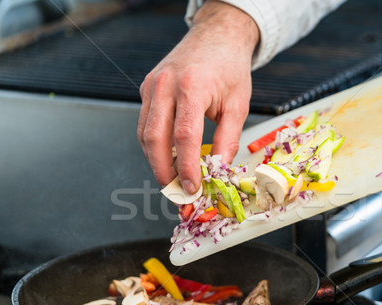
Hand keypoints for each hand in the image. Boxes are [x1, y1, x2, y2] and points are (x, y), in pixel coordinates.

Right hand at [137, 1, 258, 193]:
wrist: (216, 35)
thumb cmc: (230, 68)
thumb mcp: (238, 105)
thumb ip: (227, 139)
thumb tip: (218, 171)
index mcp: (191, 87)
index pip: (184, 137)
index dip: (186, 168)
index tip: (193, 189)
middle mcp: (165, 84)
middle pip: (154, 139)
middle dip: (164, 172)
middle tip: (177, 192)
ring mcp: (152, 85)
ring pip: (144, 134)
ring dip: (155, 162)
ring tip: (173, 180)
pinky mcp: (146, 88)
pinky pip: (144, 123)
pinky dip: (154, 145)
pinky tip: (167, 158)